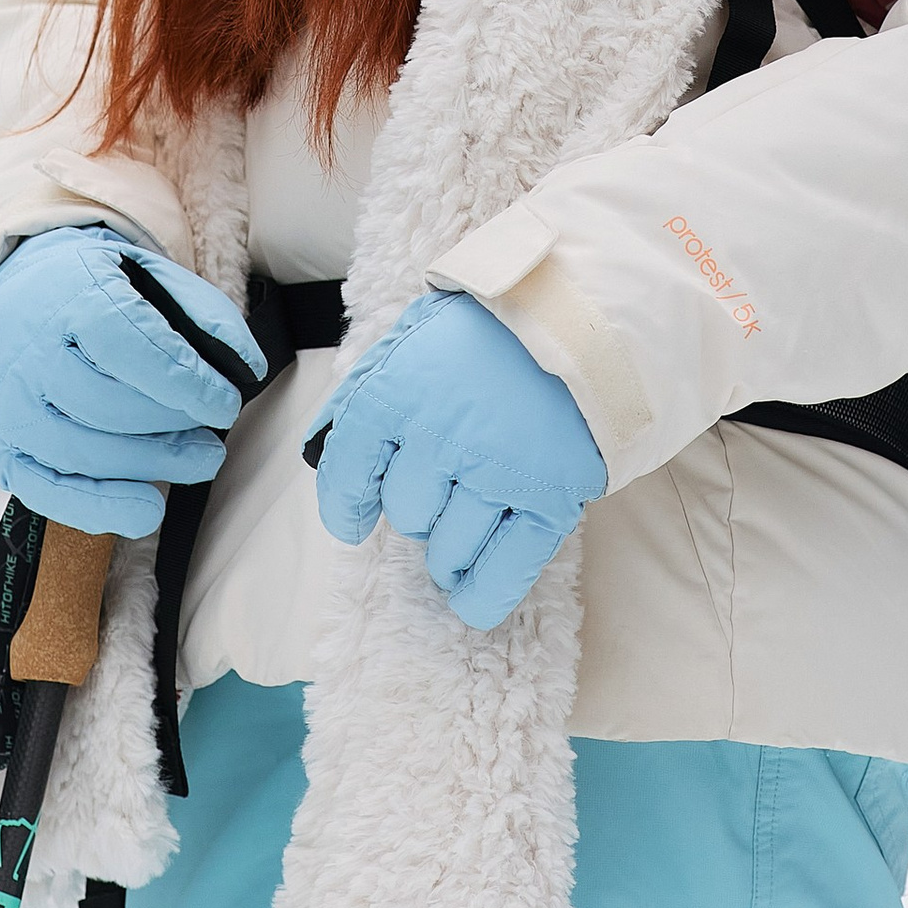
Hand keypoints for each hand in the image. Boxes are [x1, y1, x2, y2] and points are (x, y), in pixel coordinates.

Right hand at [0, 226, 264, 538]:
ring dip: (148, 467)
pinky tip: (146, 507)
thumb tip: (246, 367)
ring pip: (79, 451)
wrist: (16, 296)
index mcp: (69, 295)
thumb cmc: (97, 292)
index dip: (183, 380)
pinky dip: (100, 507)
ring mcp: (6, 406)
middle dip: (170, 428)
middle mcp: (28, 352)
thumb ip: (204, 314)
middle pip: (104, 404)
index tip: (226, 403)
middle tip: (212, 441)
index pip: (127, 343)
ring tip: (197, 462)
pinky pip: (48, 492)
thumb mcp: (151, 277)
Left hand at [309, 290, 605, 629]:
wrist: (587, 313)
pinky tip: (469, 593)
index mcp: (401, 388)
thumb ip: (365, 392)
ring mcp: (499, 471)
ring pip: (447, 550)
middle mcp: (444, 435)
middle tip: (443, 481)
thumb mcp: (415, 336)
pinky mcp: (550, 499)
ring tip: (462, 526)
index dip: (344, 504)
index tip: (352, 520)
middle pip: (406, 512)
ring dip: (447, 549)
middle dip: (417, 506)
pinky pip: (503, 574)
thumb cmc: (493, 327)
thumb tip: (321, 453)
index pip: (347, 470)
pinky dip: (480, 594)